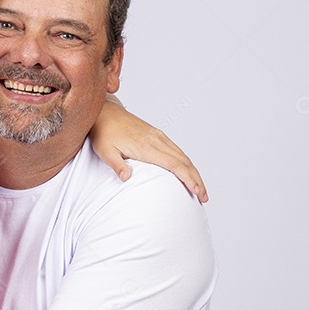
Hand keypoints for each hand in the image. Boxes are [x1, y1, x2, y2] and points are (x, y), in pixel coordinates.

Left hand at [90, 97, 208, 202]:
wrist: (106, 113)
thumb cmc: (104, 133)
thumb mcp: (105, 151)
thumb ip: (116, 165)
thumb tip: (126, 178)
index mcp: (146, 146)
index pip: (173, 164)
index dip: (187, 178)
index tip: (196, 191)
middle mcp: (157, 140)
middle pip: (184, 161)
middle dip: (196, 180)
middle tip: (204, 197)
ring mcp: (159, 137)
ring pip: (183, 156)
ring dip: (194, 173)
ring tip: (200, 189)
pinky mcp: (158, 135)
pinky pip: (177, 151)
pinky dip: (187, 163)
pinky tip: (189, 173)